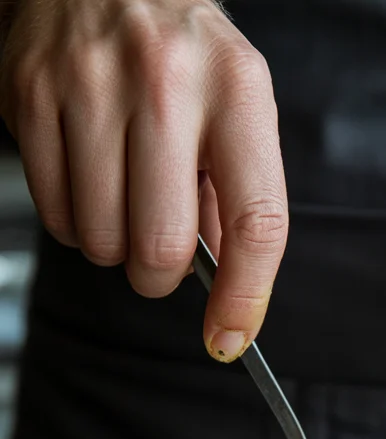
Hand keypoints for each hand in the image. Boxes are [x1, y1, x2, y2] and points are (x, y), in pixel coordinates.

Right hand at [0, 0, 286, 360]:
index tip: (230, 338)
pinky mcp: (31, 94)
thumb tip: (231, 294)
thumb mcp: (237, 111)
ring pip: (103, 241)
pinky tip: (90, 182)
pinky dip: (76, 224)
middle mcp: (167, 83)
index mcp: (238, 92)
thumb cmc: (183, 57)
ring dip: (116, 250)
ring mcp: (91, 85)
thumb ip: (239, 200)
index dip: (244, 297)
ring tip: (126, 202)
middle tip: (161, 257)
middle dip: (161, 276)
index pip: (258, 222)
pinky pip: (56, 215)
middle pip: (163, 246)